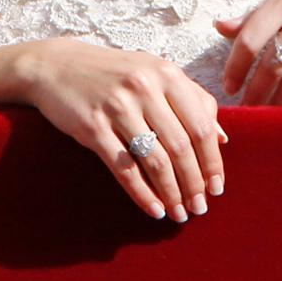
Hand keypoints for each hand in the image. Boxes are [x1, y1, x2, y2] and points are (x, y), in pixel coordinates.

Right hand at [13, 37, 227, 221]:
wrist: (59, 66)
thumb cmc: (117, 73)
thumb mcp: (157, 74)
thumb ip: (192, 99)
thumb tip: (222, 138)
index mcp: (167, 73)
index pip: (200, 124)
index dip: (212, 160)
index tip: (217, 186)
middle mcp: (146, 87)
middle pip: (181, 145)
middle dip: (194, 182)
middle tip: (200, 207)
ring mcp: (118, 107)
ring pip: (155, 159)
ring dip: (171, 192)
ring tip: (180, 213)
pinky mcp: (92, 127)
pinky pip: (124, 168)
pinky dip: (142, 193)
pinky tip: (154, 209)